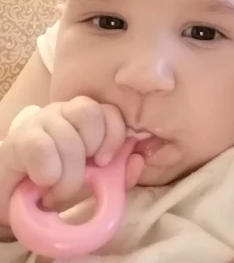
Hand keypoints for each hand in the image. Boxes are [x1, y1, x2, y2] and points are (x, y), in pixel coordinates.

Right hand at [0, 96, 143, 227]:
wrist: (18, 200)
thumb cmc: (59, 185)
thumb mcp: (94, 183)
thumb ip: (119, 173)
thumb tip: (138, 159)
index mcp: (87, 118)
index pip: (110, 110)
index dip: (114, 135)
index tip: (105, 162)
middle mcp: (64, 112)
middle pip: (89, 113)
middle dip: (91, 148)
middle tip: (83, 174)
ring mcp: (41, 121)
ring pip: (67, 134)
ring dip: (68, 171)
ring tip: (59, 189)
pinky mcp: (19, 138)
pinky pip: (41, 148)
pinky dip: (48, 172)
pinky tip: (44, 183)